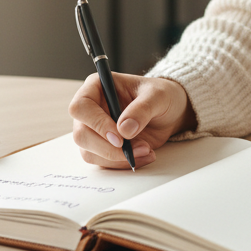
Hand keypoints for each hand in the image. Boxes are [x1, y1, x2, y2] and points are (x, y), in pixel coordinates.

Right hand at [69, 73, 195, 168]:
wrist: (169, 112)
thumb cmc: (160, 96)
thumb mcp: (158, 96)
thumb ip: (142, 109)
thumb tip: (124, 129)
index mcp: (97, 87)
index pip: (81, 107)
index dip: (96, 124)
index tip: (119, 136)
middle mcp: (90, 109)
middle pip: (81, 135)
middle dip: (108, 148)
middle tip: (135, 148)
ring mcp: (93, 130)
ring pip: (90, 153)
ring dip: (118, 158)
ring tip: (146, 149)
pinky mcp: (102, 147)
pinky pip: (103, 162)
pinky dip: (123, 164)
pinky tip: (144, 155)